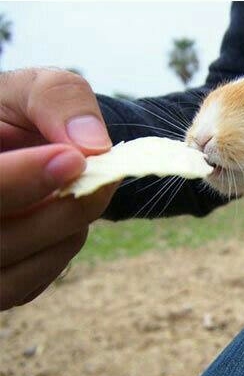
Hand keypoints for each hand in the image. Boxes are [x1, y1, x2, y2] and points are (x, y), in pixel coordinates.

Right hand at [0, 70, 115, 309]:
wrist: (16, 145)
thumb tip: (93, 144)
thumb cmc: (18, 112)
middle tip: (102, 179)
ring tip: (84, 191)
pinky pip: (20, 287)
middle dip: (57, 211)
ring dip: (62, 234)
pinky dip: (56, 254)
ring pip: (8, 276)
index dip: (20, 180)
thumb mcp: (32, 88)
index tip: (72, 159)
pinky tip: (65, 218)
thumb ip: (58, 100)